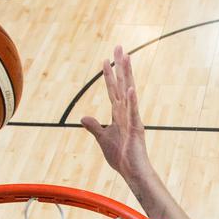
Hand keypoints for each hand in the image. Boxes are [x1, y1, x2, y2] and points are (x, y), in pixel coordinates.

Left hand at [82, 46, 149, 178]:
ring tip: (126, 57)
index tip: (105, 60)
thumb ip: (94, 126)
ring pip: (128, 92)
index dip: (108, 75)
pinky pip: (132, 112)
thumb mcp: (103, 139)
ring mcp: (132, 119)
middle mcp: (127, 112)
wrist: (132, 172)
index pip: (112, 90)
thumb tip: (83, 116)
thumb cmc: (121, 157)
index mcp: (119, 114)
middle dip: (120, 66)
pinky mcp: (135, 129)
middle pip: (122, 84)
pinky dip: (131, 100)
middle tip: (119, 47)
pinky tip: (129, 88)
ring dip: (127, 75)